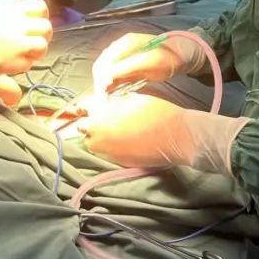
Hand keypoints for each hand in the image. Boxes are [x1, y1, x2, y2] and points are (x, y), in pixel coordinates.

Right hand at [0, 0, 51, 83]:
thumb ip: (5, 14)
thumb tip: (24, 18)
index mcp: (6, 6)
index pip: (39, 6)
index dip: (39, 18)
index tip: (32, 27)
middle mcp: (14, 20)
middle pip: (46, 26)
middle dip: (41, 37)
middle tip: (29, 45)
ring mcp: (14, 40)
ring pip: (42, 45)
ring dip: (35, 53)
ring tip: (20, 57)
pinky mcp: (11, 60)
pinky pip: (29, 64)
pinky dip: (22, 67)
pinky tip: (8, 66)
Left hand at [80, 94, 249, 173]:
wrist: (176, 137)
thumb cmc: (157, 112)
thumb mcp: (133, 96)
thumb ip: (113, 98)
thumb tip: (103, 99)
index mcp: (99, 115)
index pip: (82, 108)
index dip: (88, 104)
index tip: (93, 103)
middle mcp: (98, 136)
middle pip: (83, 128)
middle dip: (91, 121)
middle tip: (106, 115)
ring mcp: (107, 151)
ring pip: (93, 142)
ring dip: (98, 135)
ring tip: (115, 128)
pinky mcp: (117, 162)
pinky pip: (106, 152)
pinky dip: (110, 145)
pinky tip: (124, 138)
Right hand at [92, 33, 201, 94]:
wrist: (184, 55)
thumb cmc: (169, 57)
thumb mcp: (150, 62)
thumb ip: (128, 67)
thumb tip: (106, 77)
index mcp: (125, 43)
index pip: (105, 61)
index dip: (101, 78)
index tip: (102, 95)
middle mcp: (120, 48)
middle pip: (102, 66)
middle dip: (100, 83)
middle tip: (102, 101)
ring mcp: (124, 56)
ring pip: (106, 72)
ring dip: (104, 86)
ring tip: (105, 101)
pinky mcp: (128, 66)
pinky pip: (114, 76)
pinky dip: (111, 86)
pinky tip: (111, 96)